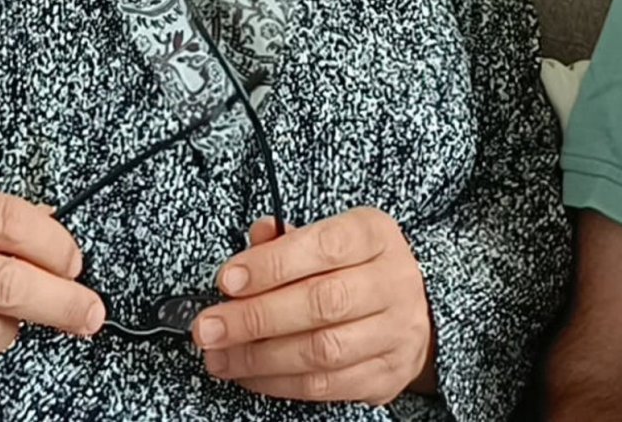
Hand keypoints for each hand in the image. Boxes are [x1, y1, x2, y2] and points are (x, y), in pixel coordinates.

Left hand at [193, 207, 438, 404]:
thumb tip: (258, 236)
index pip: (324, 247)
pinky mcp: (386, 375)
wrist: (412, 311)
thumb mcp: (332, 237)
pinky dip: (278, 382)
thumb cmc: (358, 269)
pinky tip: (249, 374)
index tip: (228, 280)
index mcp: (376, 236)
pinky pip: (326, 386)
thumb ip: (290, 239)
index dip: (272, 265)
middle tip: (209, 327)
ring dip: (259, 357)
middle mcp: (393, 282)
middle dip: (255, 318)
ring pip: (322, 350)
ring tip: (219, 356)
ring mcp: (395, 332)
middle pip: (322, 303)